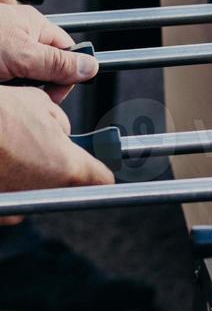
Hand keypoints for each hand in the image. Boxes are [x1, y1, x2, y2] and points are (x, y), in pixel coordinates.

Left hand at [0, 5, 97, 102]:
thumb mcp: (20, 54)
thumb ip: (57, 62)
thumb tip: (91, 67)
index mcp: (35, 24)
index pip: (68, 51)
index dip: (66, 75)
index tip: (54, 94)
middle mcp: (20, 33)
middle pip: (47, 64)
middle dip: (40, 83)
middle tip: (26, 94)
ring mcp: (4, 47)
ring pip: (25, 73)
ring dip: (18, 86)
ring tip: (6, 89)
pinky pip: (8, 78)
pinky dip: (5, 87)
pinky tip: (0, 88)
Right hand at [0, 87, 112, 220]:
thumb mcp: (37, 103)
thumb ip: (58, 122)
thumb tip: (57, 130)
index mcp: (68, 167)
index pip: (103, 178)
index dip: (101, 166)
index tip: (96, 160)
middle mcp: (45, 192)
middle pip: (63, 182)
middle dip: (54, 163)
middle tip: (36, 143)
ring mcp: (16, 207)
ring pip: (32, 190)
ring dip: (26, 174)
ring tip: (7, 148)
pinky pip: (7, 198)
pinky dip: (4, 183)